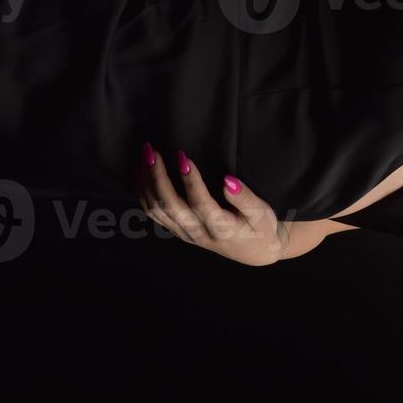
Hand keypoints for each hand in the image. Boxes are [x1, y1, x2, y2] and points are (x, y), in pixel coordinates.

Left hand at [134, 143, 286, 265]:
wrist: (255, 252)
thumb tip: (227, 181)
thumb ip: (245, 199)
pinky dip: (143, 192)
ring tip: (144, 156)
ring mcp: (185, 233)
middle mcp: (198, 233)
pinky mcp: (178, 231)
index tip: (183, 156)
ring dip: (146, 182)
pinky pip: (153, 213)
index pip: (200, 204)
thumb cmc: (261, 228)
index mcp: (222, 228)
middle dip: (157, 176)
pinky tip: (140, 174)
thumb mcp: (262, 214)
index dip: (190, 181)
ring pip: (156, 210)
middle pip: (169, 206)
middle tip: (153, 150)